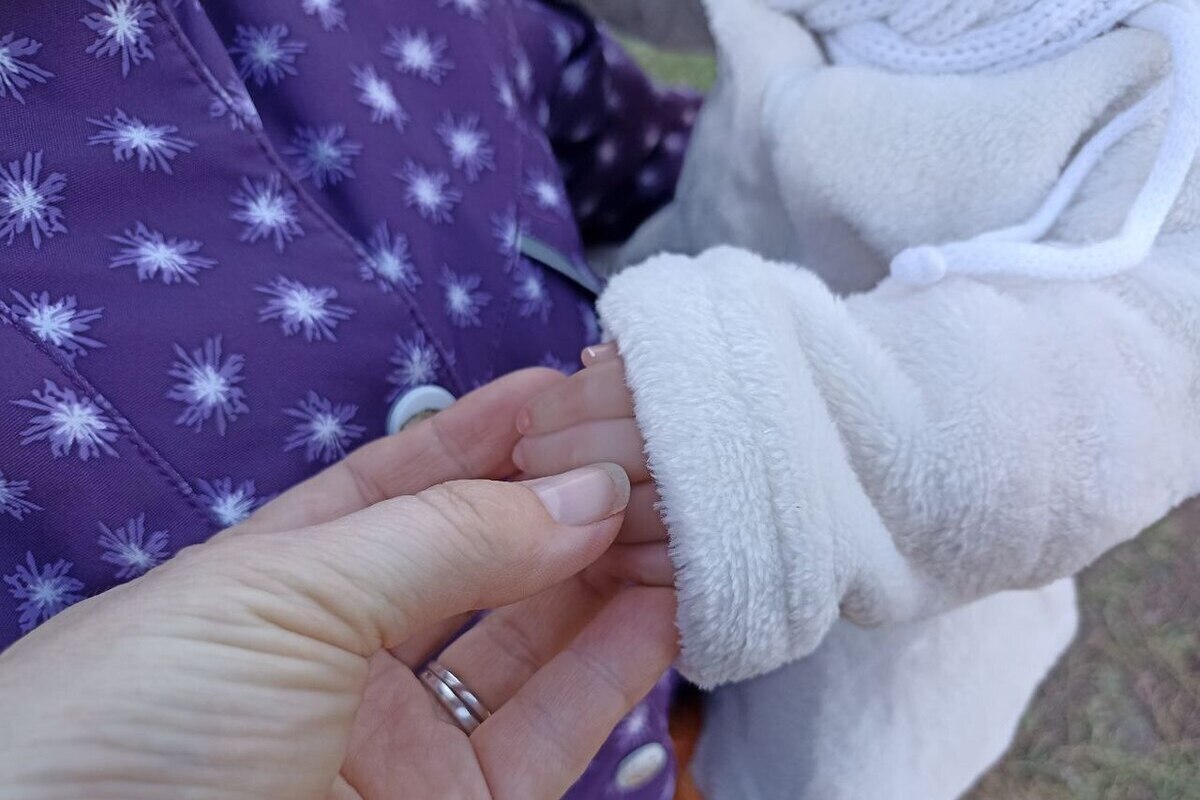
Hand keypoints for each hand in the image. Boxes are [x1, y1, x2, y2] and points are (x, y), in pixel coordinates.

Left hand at [0, 369, 676, 799]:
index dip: (489, 432)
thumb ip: (443, 539)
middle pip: (483, 557)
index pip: (407, 481)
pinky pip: (557, 728)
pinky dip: (618, 662)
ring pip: (533, 639)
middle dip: (566, 495)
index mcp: (283, 577)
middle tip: (650, 444)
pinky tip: (668, 600)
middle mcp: (350, 654)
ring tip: (680, 509)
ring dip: (609, 572)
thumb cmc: (136, 721)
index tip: (572, 387)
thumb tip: (583, 488)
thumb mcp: (285, 596)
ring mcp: (407, 740)